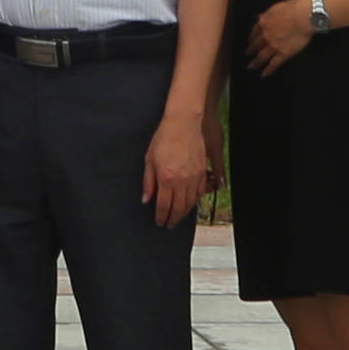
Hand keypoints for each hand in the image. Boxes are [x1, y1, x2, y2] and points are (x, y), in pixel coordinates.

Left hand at [141, 113, 214, 228]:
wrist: (183, 124)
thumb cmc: (164, 138)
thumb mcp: (149, 160)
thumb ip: (148, 182)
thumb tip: (146, 199)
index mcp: (166, 178)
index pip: (164, 206)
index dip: (161, 216)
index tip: (159, 222)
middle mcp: (181, 181)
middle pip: (179, 208)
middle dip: (173, 219)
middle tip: (169, 225)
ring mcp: (194, 177)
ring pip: (190, 203)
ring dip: (184, 213)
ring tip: (178, 216)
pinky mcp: (202, 172)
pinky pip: (199, 193)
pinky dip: (194, 201)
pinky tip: (189, 203)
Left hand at [242, 0, 319, 77]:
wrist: (304, 16)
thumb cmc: (294, 8)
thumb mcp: (276, 7)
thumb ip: (266, 14)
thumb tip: (259, 16)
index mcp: (264, 23)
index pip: (254, 32)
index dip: (251, 38)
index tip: (250, 41)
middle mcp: (266, 35)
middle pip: (255, 45)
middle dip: (250, 51)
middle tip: (247, 55)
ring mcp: (273, 46)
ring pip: (261, 56)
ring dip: (255, 63)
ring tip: (251, 67)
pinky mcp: (283, 53)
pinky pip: (273, 64)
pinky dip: (268, 70)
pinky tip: (264, 74)